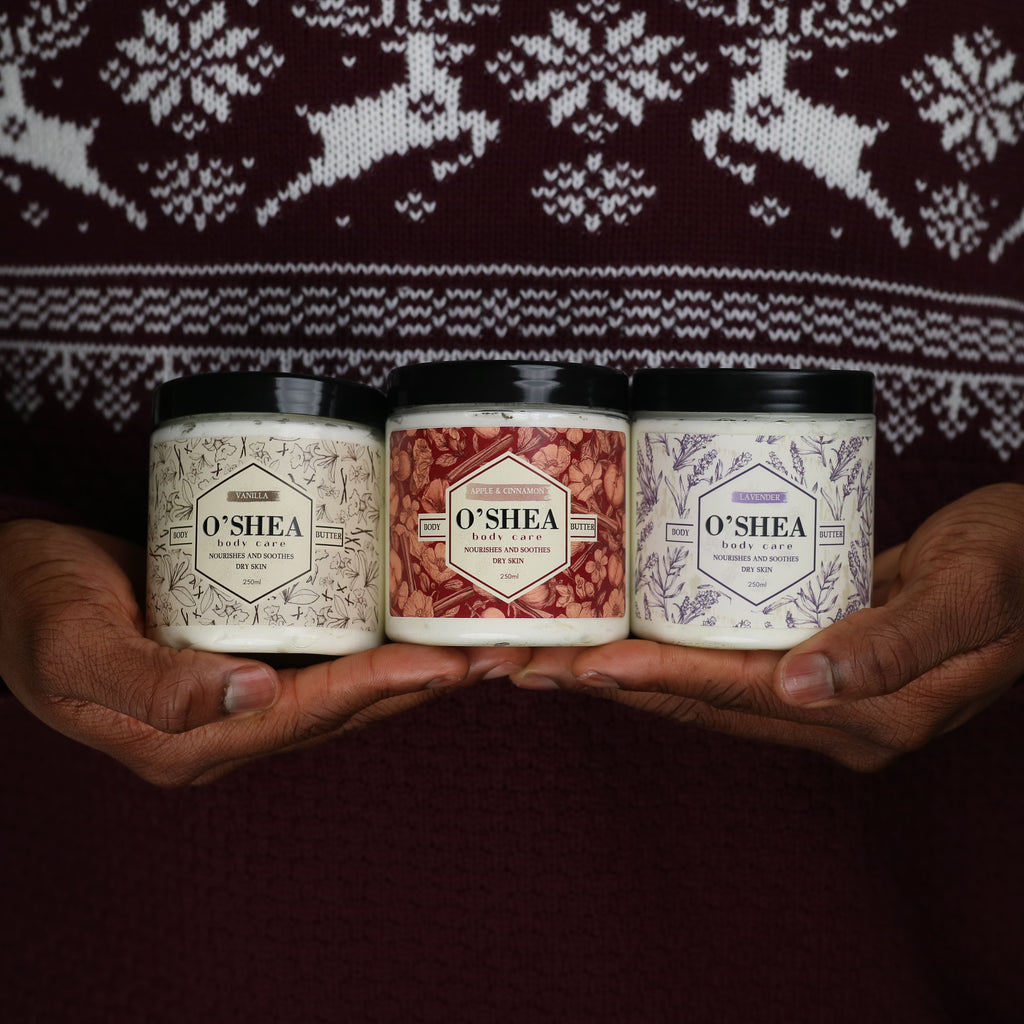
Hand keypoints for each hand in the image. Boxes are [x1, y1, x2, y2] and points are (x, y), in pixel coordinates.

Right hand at [0, 520, 506, 785]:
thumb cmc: (32, 608)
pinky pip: (321, 659)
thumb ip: (150, 683)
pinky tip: (409, 628)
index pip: (303, 717)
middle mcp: (223, 727)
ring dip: (409, 672)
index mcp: (186, 741)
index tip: (441, 667)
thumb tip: (250, 692)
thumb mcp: (73, 646)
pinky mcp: (242, 659)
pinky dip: (371, 648)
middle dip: (418, 687)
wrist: (11, 579)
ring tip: (474, 646)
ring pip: (342, 691)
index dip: (376, 693)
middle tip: (490, 657)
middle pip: (341, 712)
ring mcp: (236, 696)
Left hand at [512, 484, 1023, 770]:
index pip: (731, 695)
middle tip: (519, 664)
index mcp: (870, 714)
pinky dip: (666, 654)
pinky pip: (724, 664)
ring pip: (699, 688)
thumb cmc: (1019, 564)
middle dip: (607, 685)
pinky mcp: (816, 664)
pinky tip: (622, 636)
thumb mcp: (970, 592)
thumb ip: (893, 643)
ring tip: (544, 655)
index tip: (576, 664)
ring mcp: (822, 696)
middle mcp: (835, 717)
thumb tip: (801, 687)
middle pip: (696, 702)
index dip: (649, 678)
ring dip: (622, 672)